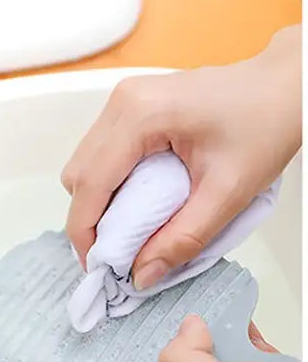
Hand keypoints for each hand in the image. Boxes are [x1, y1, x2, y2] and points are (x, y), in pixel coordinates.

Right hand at [61, 24, 301, 287]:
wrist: (284, 87)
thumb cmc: (266, 124)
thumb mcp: (228, 192)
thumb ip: (183, 239)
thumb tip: (142, 274)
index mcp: (140, 116)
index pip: (90, 184)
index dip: (85, 231)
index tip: (98, 265)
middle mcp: (122, 103)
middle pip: (78, 174)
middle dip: (88, 218)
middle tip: (116, 249)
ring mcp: (122, 100)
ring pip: (82, 163)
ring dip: (96, 201)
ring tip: (127, 226)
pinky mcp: (129, 105)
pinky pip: (98, 152)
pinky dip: (107, 182)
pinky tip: (135, 198)